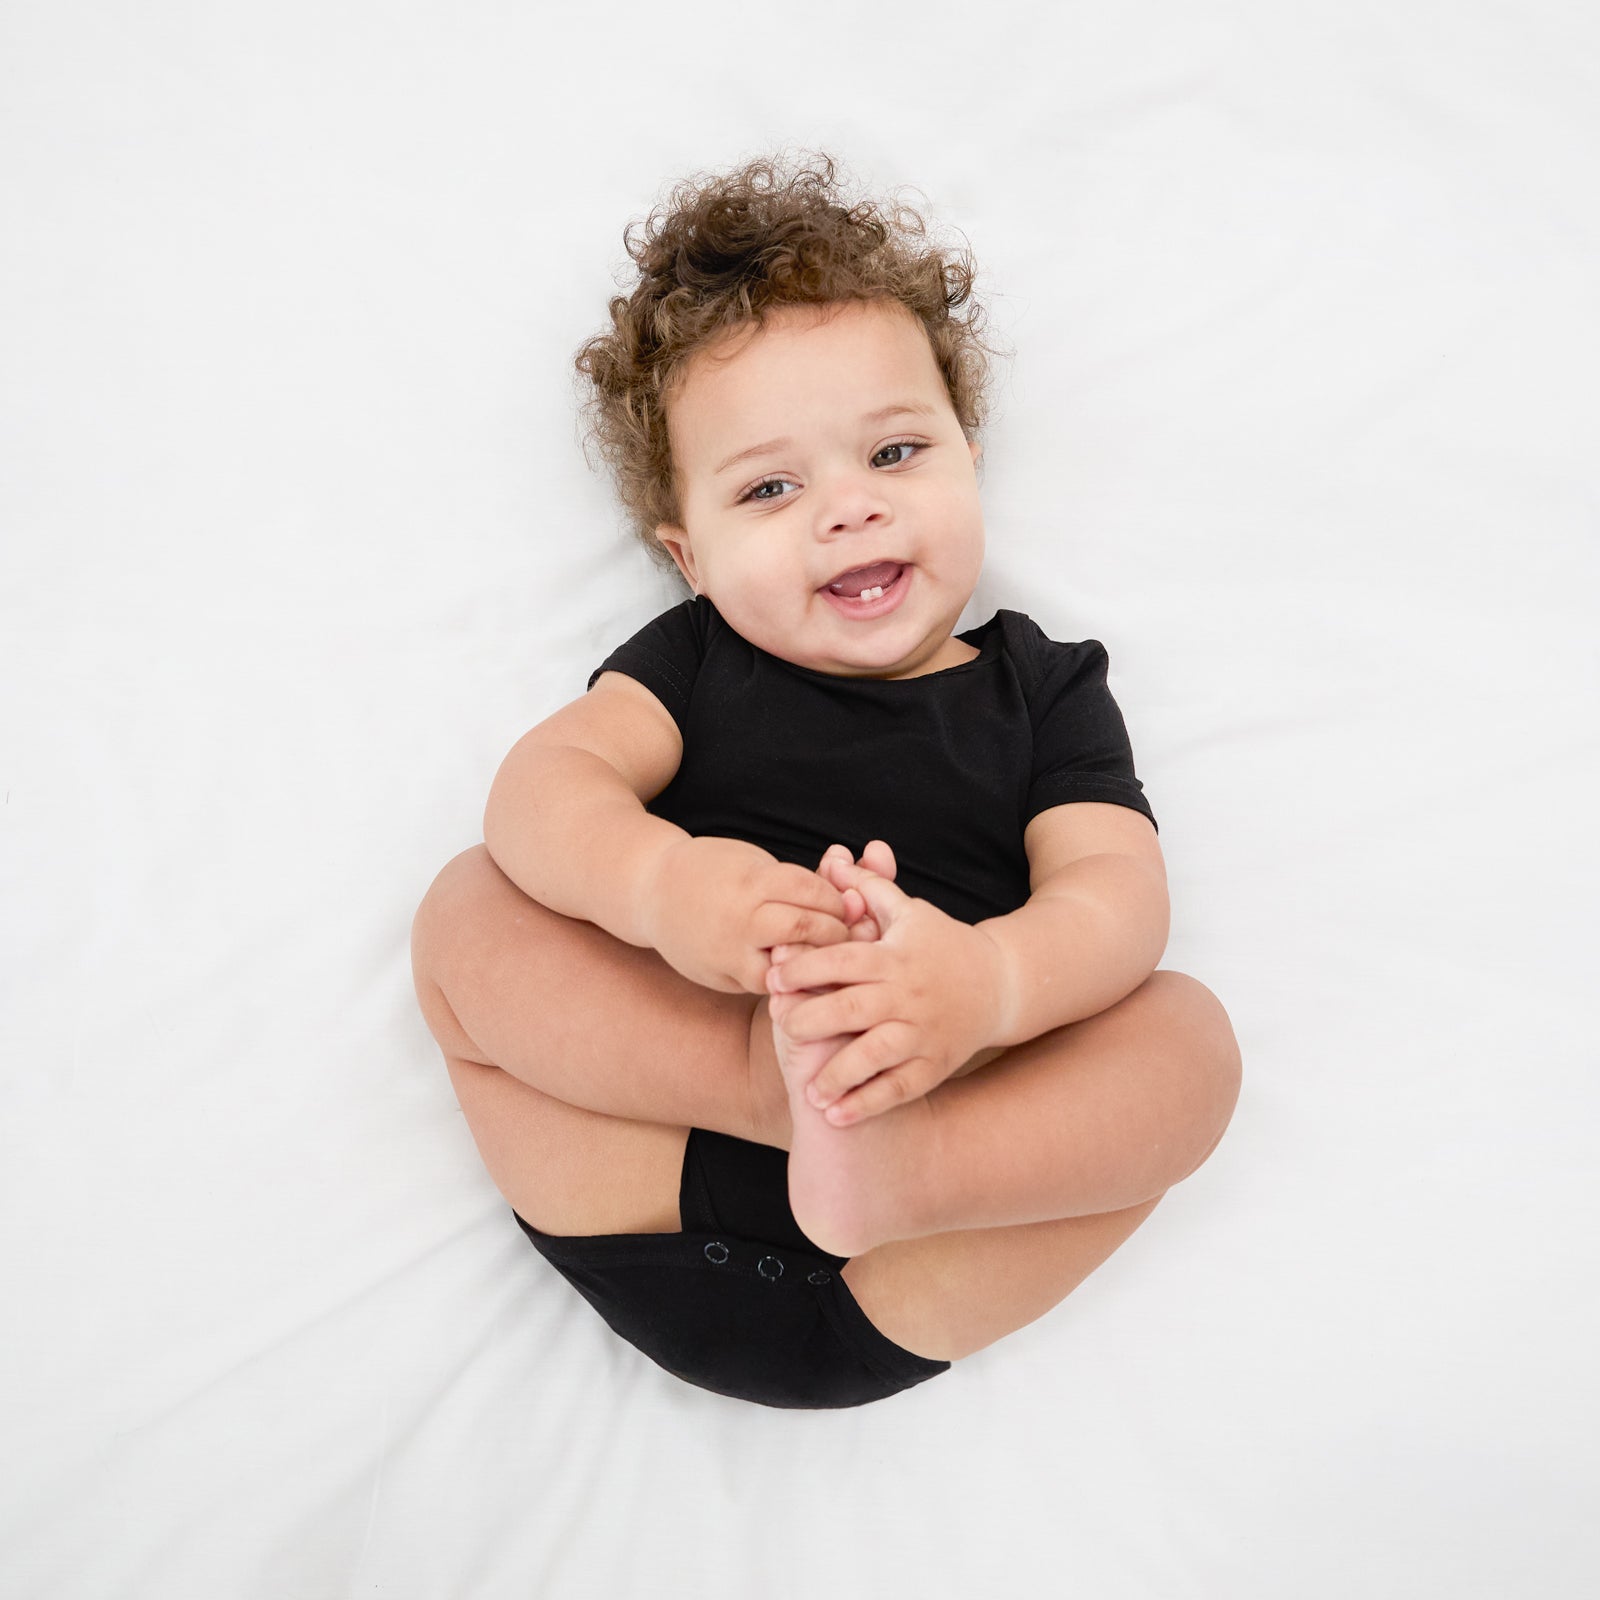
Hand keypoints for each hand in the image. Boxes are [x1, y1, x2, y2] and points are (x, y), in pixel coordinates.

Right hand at [641, 834, 852, 994]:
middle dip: (837, 929)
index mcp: (751, 881)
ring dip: (816, 960)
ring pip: (790, 965)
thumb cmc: (716, 872)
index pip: (812, 890)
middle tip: (850, 932)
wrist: (651, 892)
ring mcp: (727, 952)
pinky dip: (790, 979)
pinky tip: (802, 972)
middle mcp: (739, 918)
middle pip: (807, 926)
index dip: (837, 897)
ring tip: (828, 954)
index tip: (847, 902)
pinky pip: (767, 985)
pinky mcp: (720, 977)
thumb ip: (801, 882)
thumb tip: (854, 897)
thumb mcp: (756, 864)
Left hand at [765, 862, 1008, 1122]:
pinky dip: (868, 1104)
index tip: (772, 977)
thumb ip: (870, 890)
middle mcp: (906, 996)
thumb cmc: (944, 945)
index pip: (842, 959)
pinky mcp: (935, 1064)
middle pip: (852, 1008)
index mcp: (894, 957)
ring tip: (809, 1090)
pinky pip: (899, 1088)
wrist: (1002, 984)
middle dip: (811, 1019)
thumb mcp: (911, 913)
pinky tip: (836, 1117)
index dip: (804, 967)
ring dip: (839, 1074)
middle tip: (781, 1027)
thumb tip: (834, 861)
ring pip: (876, 1055)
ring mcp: (922, 1033)